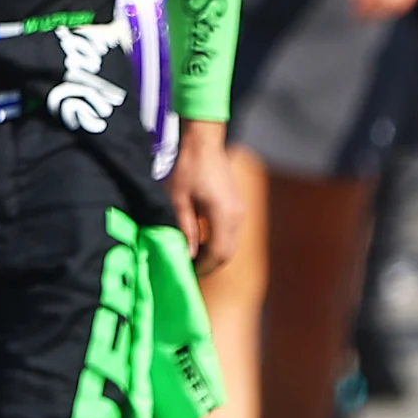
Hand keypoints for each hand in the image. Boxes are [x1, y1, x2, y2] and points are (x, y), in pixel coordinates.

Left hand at [166, 121, 242, 270]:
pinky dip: (216, 242)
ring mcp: (239, 211)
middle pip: (227, 253)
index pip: (218, 253)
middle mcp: (237, 216)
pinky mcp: (236, 207)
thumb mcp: (178, 200)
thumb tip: (187, 255)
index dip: (203, 267)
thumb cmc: (187, 169)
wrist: (204, 144)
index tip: (186, 273)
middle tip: (187, 270)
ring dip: (213, 254)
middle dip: (209, 265)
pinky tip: (198, 241)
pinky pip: (229, 233)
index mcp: (223, 216)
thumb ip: (184, 228)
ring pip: (230, 244)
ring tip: (190, 258)